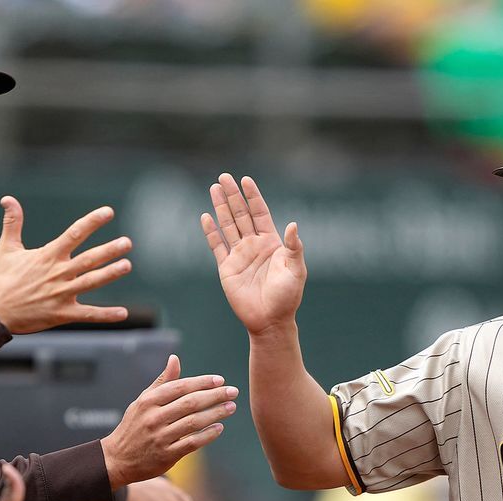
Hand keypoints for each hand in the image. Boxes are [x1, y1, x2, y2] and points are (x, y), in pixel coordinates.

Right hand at [0, 197, 132, 332]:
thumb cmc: (0, 279)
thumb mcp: (6, 248)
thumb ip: (13, 222)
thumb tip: (7, 198)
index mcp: (47, 256)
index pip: (74, 234)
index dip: (92, 222)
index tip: (108, 212)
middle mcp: (58, 273)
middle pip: (89, 259)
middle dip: (109, 250)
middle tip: (127, 242)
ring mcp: (61, 294)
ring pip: (91, 282)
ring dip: (110, 274)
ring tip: (127, 265)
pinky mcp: (62, 314)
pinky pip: (88, 314)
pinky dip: (106, 315)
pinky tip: (123, 313)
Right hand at [102, 355, 236, 489]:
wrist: (117, 459)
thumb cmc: (134, 425)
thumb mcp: (143, 401)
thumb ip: (162, 382)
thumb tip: (175, 358)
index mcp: (148, 401)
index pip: (180, 387)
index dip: (202, 382)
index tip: (220, 380)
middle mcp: (154, 418)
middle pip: (190, 403)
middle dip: (215, 396)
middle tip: (233, 392)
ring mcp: (160, 437)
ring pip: (193, 422)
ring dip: (215, 414)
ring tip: (231, 407)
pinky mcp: (166, 455)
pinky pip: (192, 443)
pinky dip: (207, 435)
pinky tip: (219, 428)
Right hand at [200, 174, 306, 335]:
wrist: (270, 320)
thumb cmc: (287, 297)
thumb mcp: (296, 270)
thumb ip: (293, 247)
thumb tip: (292, 225)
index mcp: (271, 243)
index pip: (260, 213)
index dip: (253, 196)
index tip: (246, 180)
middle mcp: (254, 245)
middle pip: (241, 214)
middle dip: (232, 196)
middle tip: (224, 177)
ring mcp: (239, 256)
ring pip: (228, 226)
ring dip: (220, 207)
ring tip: (213, 188)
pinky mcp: (226, 268)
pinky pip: (216, 246)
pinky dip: (211, 232)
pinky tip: (206, 217)